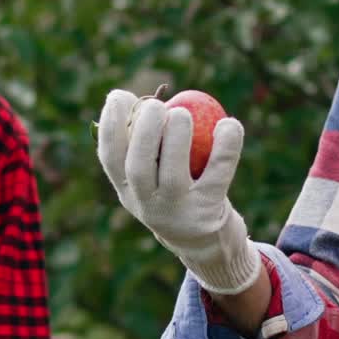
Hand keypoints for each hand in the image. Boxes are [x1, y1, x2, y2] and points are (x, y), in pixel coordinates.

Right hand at [95, 88, 261, 293]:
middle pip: (137, 168)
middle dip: (143, 131)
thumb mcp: (152, 177)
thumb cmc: (176, 193)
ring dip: (177, 138)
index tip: (120, 95)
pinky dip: (226, 148)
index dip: (110, 125)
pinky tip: (229, 125)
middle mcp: (147, 205)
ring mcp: (178, 213)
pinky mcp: (208, 213)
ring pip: (174, 175)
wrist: (205, 243)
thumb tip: (140, 98)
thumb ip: (146, 144)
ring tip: (182, 112)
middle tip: (154, 105)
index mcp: (126, 191)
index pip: (109, 157)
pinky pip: (218, 175)